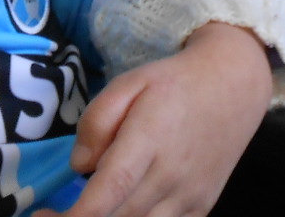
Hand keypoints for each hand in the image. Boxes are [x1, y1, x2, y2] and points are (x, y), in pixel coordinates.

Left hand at [34, 22, 271, 216]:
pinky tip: (124, 211)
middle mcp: (171, 175)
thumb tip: (80, 167)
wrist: (234, 86)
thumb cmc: (174, 82)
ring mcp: (190, 196)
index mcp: (149, 139)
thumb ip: (98, 121)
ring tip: (88, 211)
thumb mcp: (129, 83)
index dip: (77, 215)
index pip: (110, 188)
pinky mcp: (202, 208)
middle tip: (50, 216)